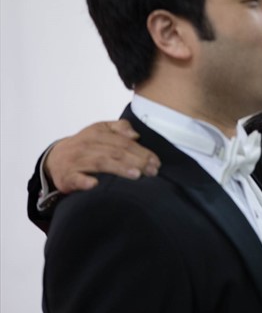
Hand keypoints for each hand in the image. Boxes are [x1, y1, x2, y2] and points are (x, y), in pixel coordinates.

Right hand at [44, 120, 160, 192]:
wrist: (54, 158)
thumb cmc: (86, 145)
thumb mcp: (100, 130)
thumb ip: (119, 128)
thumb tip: (135, 135)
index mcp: (97, 133)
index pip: (124, 142)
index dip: (141, 151)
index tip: (156, 162)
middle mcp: (86, 145)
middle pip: (115, 152)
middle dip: (137, 161)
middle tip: (153, 171)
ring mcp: (75, 161)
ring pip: (100, 163)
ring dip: (118, 169)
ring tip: (136, 175)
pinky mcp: (66, 176)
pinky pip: (75, 178)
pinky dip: (84, 181)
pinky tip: (95, 185)